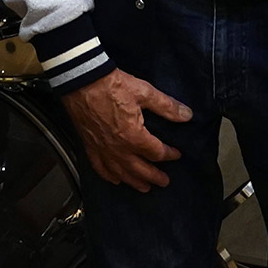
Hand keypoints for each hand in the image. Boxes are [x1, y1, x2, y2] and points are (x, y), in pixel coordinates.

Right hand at [60, 68, 191, 190]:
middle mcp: (118, 148)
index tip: (176, 154)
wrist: (80, 80)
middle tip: (164, 182)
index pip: (157, 153)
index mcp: (134, 137)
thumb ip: (166, 106)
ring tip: (144, 187)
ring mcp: (102, 149)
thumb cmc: (110, 85)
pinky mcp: (89, 145)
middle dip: (154, 176)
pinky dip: (109, 176)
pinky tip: (114, 179)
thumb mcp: (143, 92)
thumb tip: (187, 115)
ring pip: (121, 173)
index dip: (169, 155)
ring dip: (134, 182)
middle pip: (140, 170)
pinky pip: (100, 167)